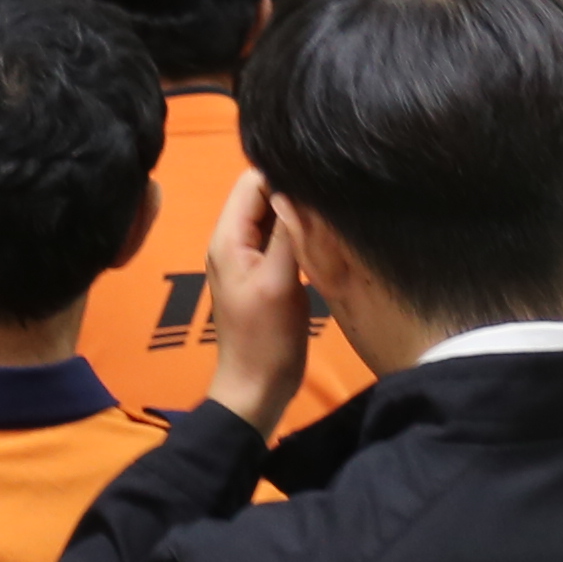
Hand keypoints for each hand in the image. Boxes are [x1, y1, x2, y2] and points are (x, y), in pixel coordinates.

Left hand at [198, 171, 313, 432]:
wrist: (257, 390)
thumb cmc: (266, 339)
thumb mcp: (280, 281)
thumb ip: (288, 231)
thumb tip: (299, 183)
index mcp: (228, 238)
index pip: (252, 180)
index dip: (283, 171)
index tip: (320, 173)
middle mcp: (233, 241)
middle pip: (263, 195)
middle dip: (295, 189)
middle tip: (333, 190)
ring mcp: (248, 258)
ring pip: (274, 217)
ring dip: (299, 212)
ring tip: (334, 206)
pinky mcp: (265, 274)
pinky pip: (280, 239)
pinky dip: (300, 233)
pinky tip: (325, 233)